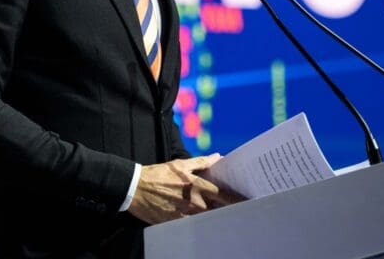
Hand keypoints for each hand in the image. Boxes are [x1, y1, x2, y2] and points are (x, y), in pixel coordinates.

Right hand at [127, 154, 242, 224]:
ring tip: (225, 219)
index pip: (222, 193)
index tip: (249, 201)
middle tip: (240, 211)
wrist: (134, 188)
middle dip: (227, 210)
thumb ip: (201, 162)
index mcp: (195, 184)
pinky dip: (199, 224)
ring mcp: (184, 213)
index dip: (236, 199)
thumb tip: (218, 157)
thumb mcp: (179, 164)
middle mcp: (192, 201)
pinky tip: (205, 225)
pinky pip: (192, 226)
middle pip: (217, 209)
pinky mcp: (175, 222)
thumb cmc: (157, 174)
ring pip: (206, 219)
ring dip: (214, 217)